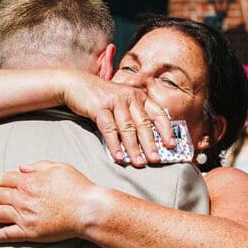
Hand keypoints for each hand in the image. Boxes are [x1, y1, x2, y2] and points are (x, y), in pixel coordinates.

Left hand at [0, 161, 99, 242]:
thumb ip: (38, 166)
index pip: (2, 179)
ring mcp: (24, 216)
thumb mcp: (58, 167)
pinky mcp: (30, 232)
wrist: (87, 209)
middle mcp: (22, 198)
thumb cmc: (77, 186)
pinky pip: (7, 234)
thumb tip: (21, 167)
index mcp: (28, 181)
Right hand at [57, 72, 174, 167]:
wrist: (76, 84)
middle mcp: (130, 97)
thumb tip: (148, 141)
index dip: (166, 130)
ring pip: (127, 128)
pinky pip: (109, 129)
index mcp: (139, 96)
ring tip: (139, 163)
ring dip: (134, 148)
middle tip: (156, 160)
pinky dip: (115, 145)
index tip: (171, 145)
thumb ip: (134, 115)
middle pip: (144, 124)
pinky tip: (119, 157)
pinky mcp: (99, 107)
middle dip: (151, 144)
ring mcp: (115, 101)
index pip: (158, 114)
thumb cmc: (102, 97)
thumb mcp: (123, 101)